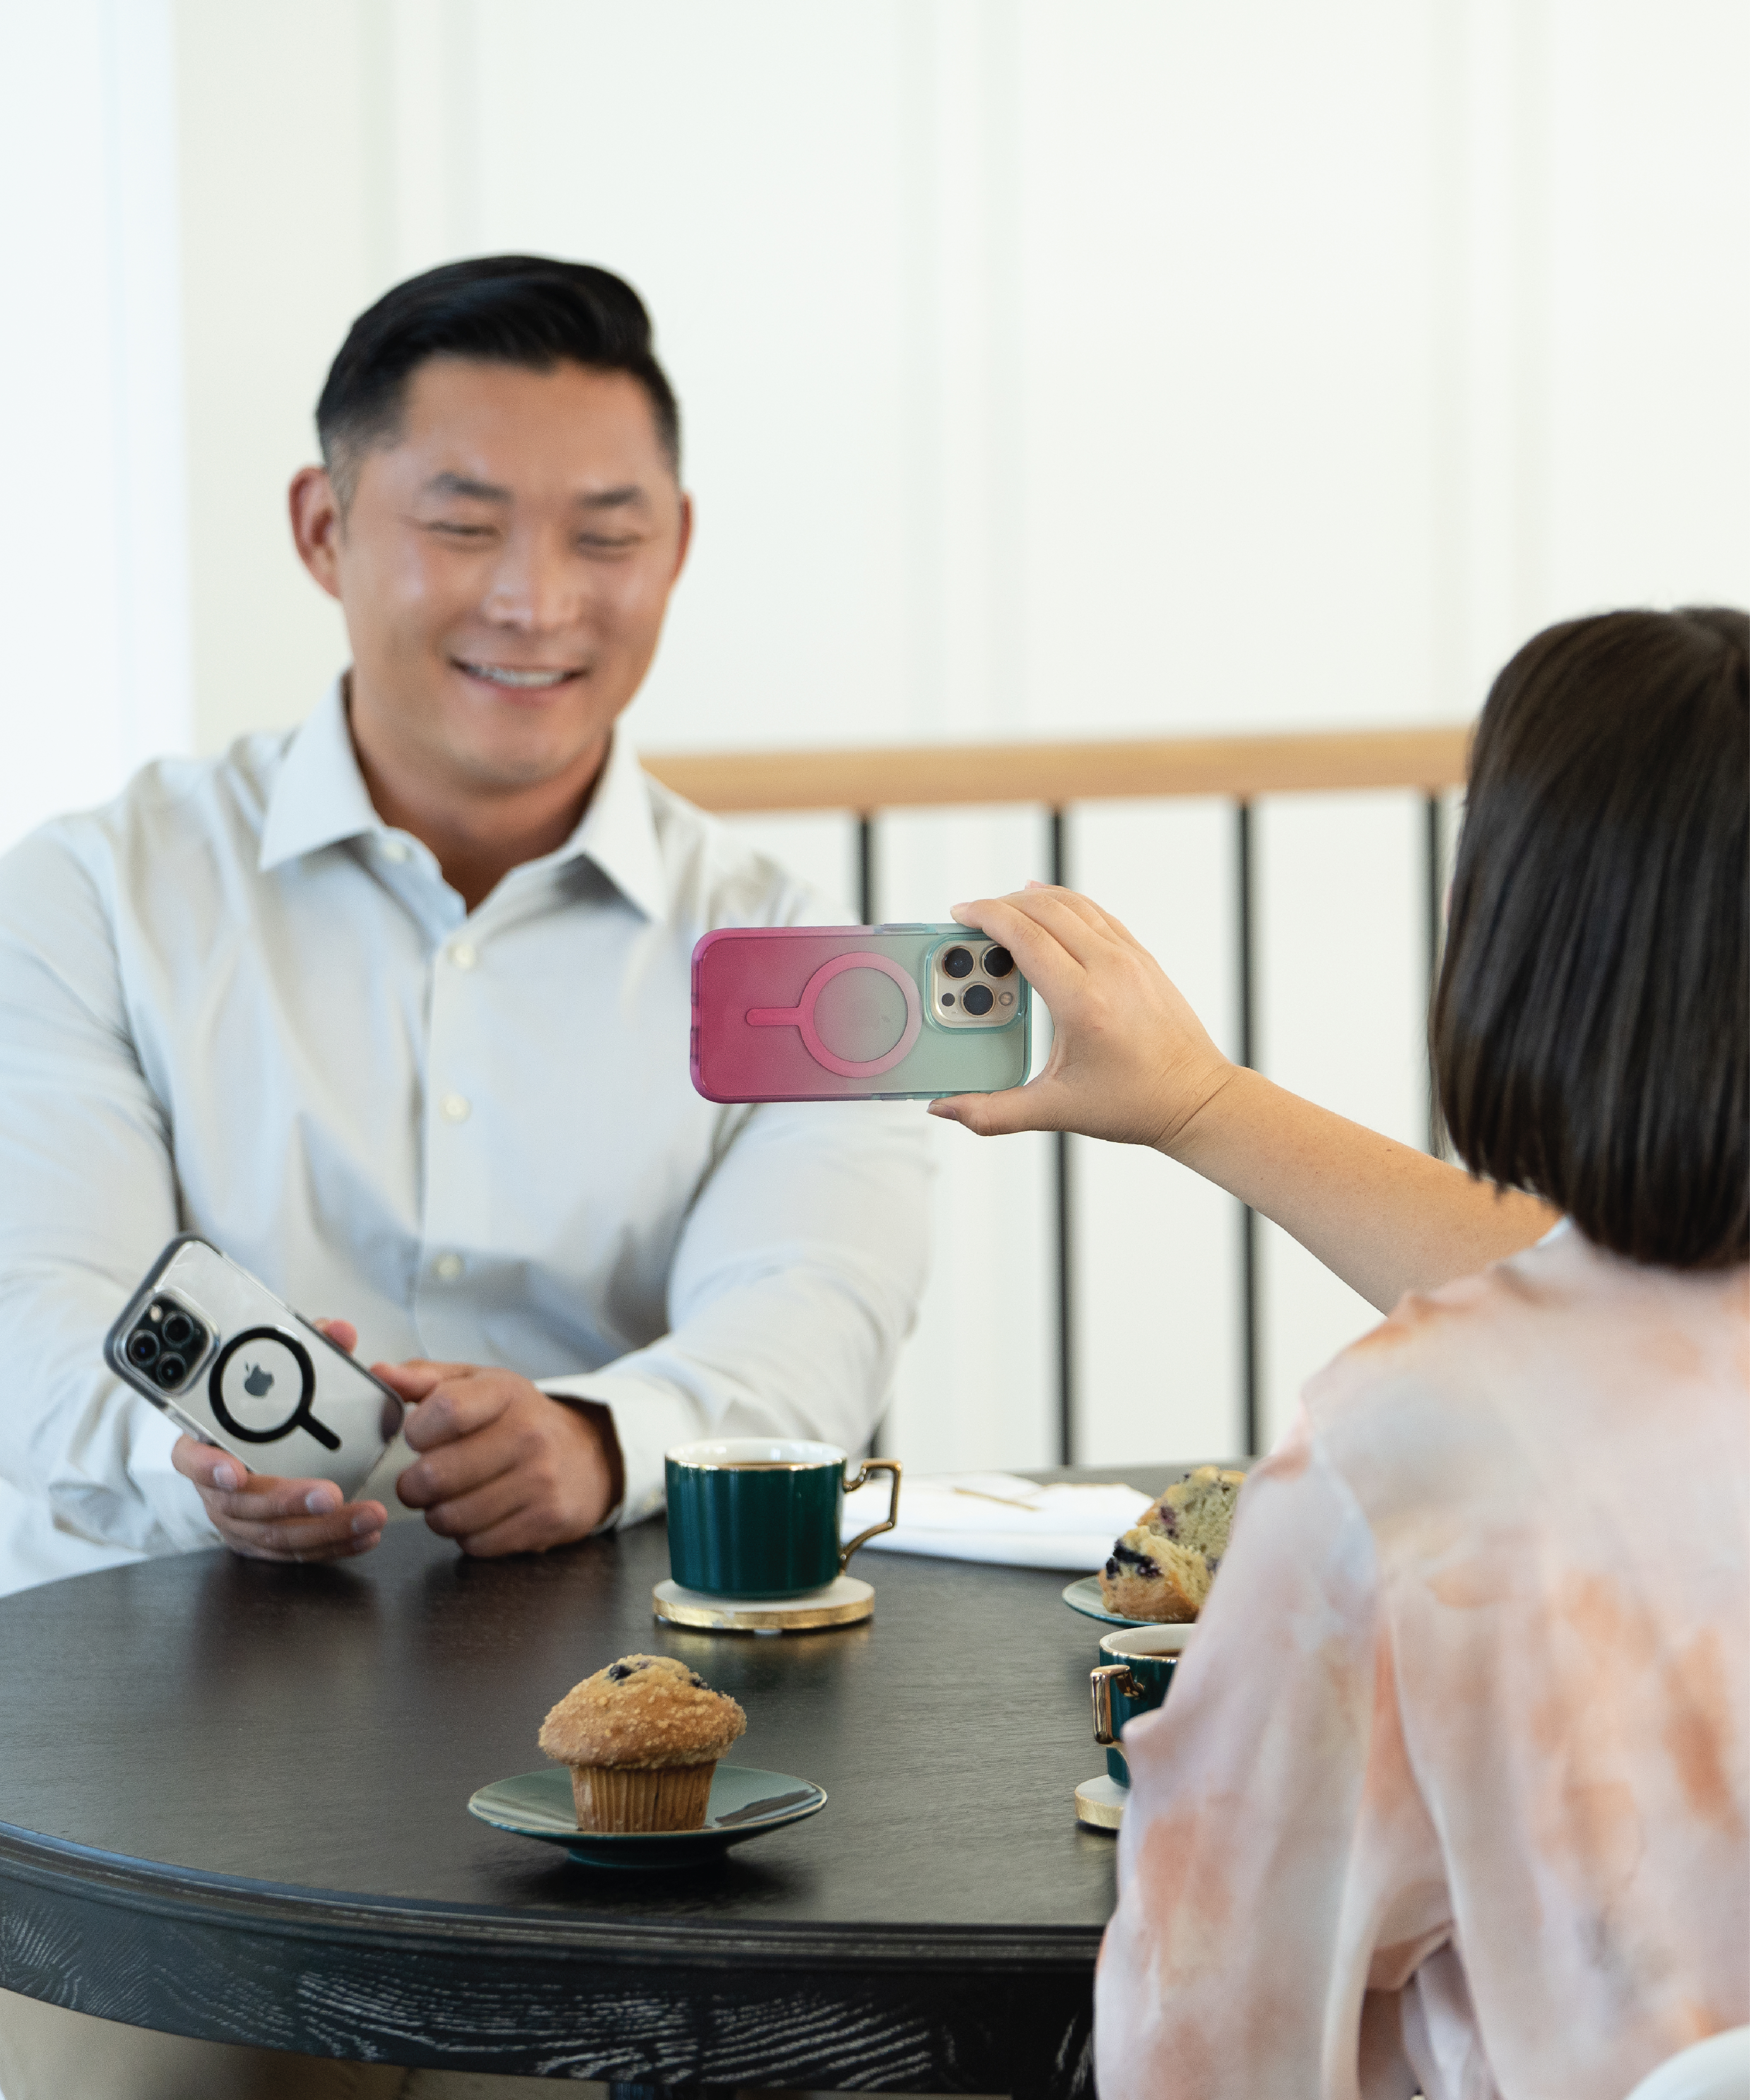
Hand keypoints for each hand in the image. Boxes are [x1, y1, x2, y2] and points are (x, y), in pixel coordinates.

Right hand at [172, 1319, 388, 1561]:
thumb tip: (339, 1330)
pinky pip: (292, 1551)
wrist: (245, 1444)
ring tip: (367, 1516)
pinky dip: (331, 1545)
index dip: (208, 1467)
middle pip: (244, 1502)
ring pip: (274, 1532)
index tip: (232, 1470)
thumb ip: (308, 1350)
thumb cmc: (260, 1409)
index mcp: (205, 1443)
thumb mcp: (280, 1374)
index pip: (192, 1456)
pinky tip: (362, 1537)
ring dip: (324, 1529)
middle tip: (330, 1495)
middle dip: (290, 1500)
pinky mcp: (260, 1539)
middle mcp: (216, 1487)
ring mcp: (236, 1518)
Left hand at [379, 1360, 621, 1555]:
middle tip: (423, 1478)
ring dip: (438, 1513)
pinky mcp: (545, 1522)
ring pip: (450, 1517)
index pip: (445, 1410)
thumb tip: (378, 1374)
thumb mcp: (479, 1385)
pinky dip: (467, 1535)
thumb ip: (425, 1378)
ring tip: (453, 1496)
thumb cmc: (520, 1419)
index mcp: (506, 1393)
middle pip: (436, 1475)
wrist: (590, 1456)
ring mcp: (541, 1481)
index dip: (417, 1431)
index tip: (419, 1436)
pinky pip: (476, 1544)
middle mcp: (529, 1436)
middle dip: (414, 1484)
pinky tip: (480, 1513)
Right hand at [926, 884, 1236, 1152]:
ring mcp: (1131, 959)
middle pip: (1044, 911)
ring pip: (1074, 905)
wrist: (1198, 1099)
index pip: (1025, 936)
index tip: (960, 913)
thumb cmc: (1135, 1104)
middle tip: (970, 918)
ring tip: (1002, 908)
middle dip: (1000, 905)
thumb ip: (994, 1112)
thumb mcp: (1056, 1111)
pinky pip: (1098, 914)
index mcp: (1084, 1003)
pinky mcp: (1144, 959)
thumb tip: (945, 1108)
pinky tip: (1049, 906)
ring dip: (1033, 899)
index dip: (986, 917)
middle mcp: (1110, 970)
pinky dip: (1067, 904)